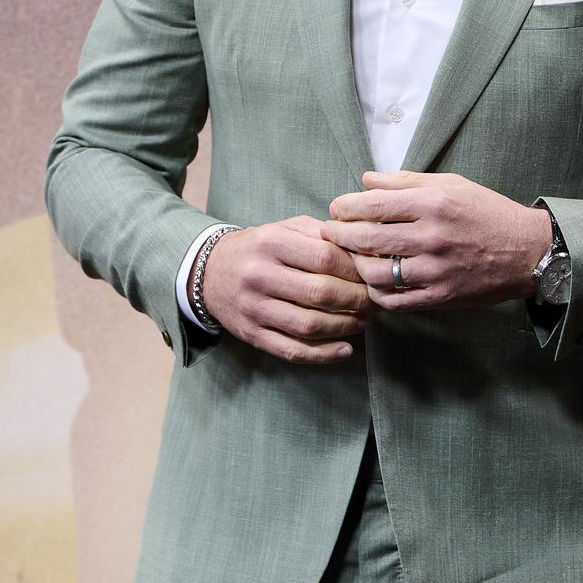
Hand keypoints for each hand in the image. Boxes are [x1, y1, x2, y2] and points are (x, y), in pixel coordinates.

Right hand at [200, 215, 372, 363]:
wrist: (209, 271)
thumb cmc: (259, 249)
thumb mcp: (284, 228)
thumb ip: (322, 234)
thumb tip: (363, 251)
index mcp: (271, 242)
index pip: (326, 257)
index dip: (356, 270)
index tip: (372, 276)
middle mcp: (259, 275)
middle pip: (321, 293)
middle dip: (357, 300)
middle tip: (373, 302)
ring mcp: (254, 308)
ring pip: (309, 326)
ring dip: (345, 327)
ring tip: (363, 322)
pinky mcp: (252, 334)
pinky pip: (292, 351)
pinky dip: (323, 355)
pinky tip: (345, 350)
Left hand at [321, 171, 548, 311]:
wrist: (526, 251)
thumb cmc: (486, 212)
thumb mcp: (451, 185)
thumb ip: (406, 182)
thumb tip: (365, 180)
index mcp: (434, 203)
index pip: (373, 204)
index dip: (346, 207)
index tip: (336, 209)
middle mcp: (432, 236)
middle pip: (367, 238)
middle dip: (340, 235)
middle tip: (332, 233)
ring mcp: (436, 269)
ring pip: (375, 272)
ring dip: (355, 265)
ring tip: (352, 258)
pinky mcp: (440, 296)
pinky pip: (394, 299)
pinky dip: (376, 292)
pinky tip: (374, 281)